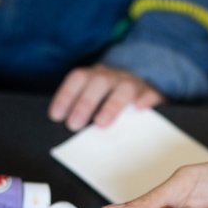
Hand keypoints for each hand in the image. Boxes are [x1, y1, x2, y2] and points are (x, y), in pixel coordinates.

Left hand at [48, 64, 162, 131]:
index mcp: (95, 76)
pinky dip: (145, 100)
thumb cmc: (111, 97)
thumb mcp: (96, 97)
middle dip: (85, 103)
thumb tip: (67, 131)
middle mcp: (113, 76)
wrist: (144, 83)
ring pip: (124, 88)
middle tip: (74, 125)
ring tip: (101, 123)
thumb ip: (83, 110)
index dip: (65, 95)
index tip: (56, 116)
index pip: (78, 78)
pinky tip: (139, 109)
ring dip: (111, 105)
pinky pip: (150, 93)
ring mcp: (133, 84)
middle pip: (99, 82)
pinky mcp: (152, 93)